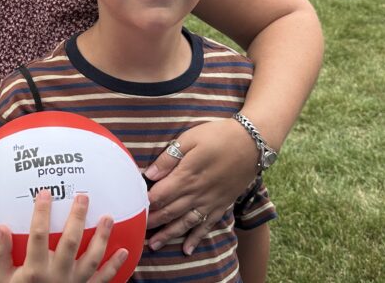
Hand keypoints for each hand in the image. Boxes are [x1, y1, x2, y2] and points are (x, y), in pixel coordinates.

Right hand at [0, 190, 127, 282]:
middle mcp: (56, 275)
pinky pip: (103, 279)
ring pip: (91, 259)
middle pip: (70, 242)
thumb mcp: (2, 279)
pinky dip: (115, 266)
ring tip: (108, 217)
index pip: (38, 235)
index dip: (42, 213)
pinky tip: (124, 251)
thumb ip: (1, 254)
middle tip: (83, 197)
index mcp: (34, 270)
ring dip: (101, 238)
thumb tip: (2, 227)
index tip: (45, 193)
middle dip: (77, 218)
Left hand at [144, 119, 256, 253]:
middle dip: (152, 222)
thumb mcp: (189, 139)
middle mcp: (197, 193)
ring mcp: (211, 201)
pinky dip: (196, 238)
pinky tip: (187, 249)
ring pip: (185, 222)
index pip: (160, 195)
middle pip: (169, 211)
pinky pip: (207, 225)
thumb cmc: (217, 136)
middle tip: (136, 231)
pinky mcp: (222, 204)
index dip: (145, 203)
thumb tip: (150, 174)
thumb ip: (169, 158)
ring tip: (153, 245)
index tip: (132, 208)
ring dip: (168, 234)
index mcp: (186, 176)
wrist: (252, 143)